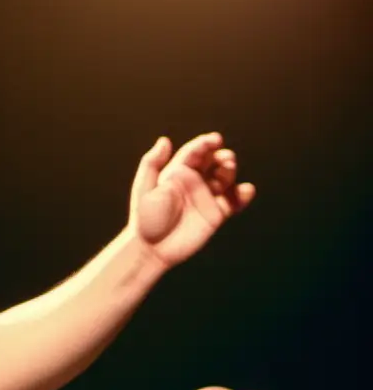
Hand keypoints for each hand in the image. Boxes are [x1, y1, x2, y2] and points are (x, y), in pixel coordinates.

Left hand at [129, 132, 254, 268]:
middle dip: (221, 156)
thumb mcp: (144, 188)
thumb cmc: (144, 218)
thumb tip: (165, 140)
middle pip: (213, 163)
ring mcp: (206, 197)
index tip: (214, 140)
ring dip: (230, 172)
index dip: (205, 144)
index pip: (194, 153)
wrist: (151, 249)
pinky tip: (246, 190)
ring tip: (228, 170)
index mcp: (176, 172)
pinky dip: (242, 195)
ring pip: (225, 179)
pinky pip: (233, 202)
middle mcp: (194, 182)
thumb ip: (153, 163)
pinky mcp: (216, 214)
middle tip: (224, 158)